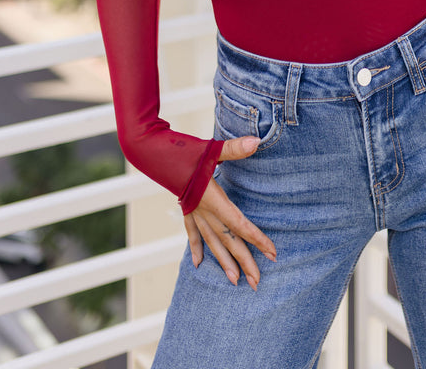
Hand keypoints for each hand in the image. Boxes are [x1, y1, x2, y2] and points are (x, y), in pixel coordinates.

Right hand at [183, 136, 276, 290]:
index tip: (272, 254)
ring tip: (234, 281)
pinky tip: (197, 264)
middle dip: (244, 262)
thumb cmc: (184, 152)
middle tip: (257, 283)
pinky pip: (193, 233)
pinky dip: (196, 247)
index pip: (240, 225)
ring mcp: (194, 213)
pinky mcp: (186, 209)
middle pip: (228, 241)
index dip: (257, 239)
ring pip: (211, 242)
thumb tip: (257, 142)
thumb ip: (234, 149)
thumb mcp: (211, 150)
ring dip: (223, 262)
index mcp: (213, 200)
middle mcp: (204, 212)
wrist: (154, 155)